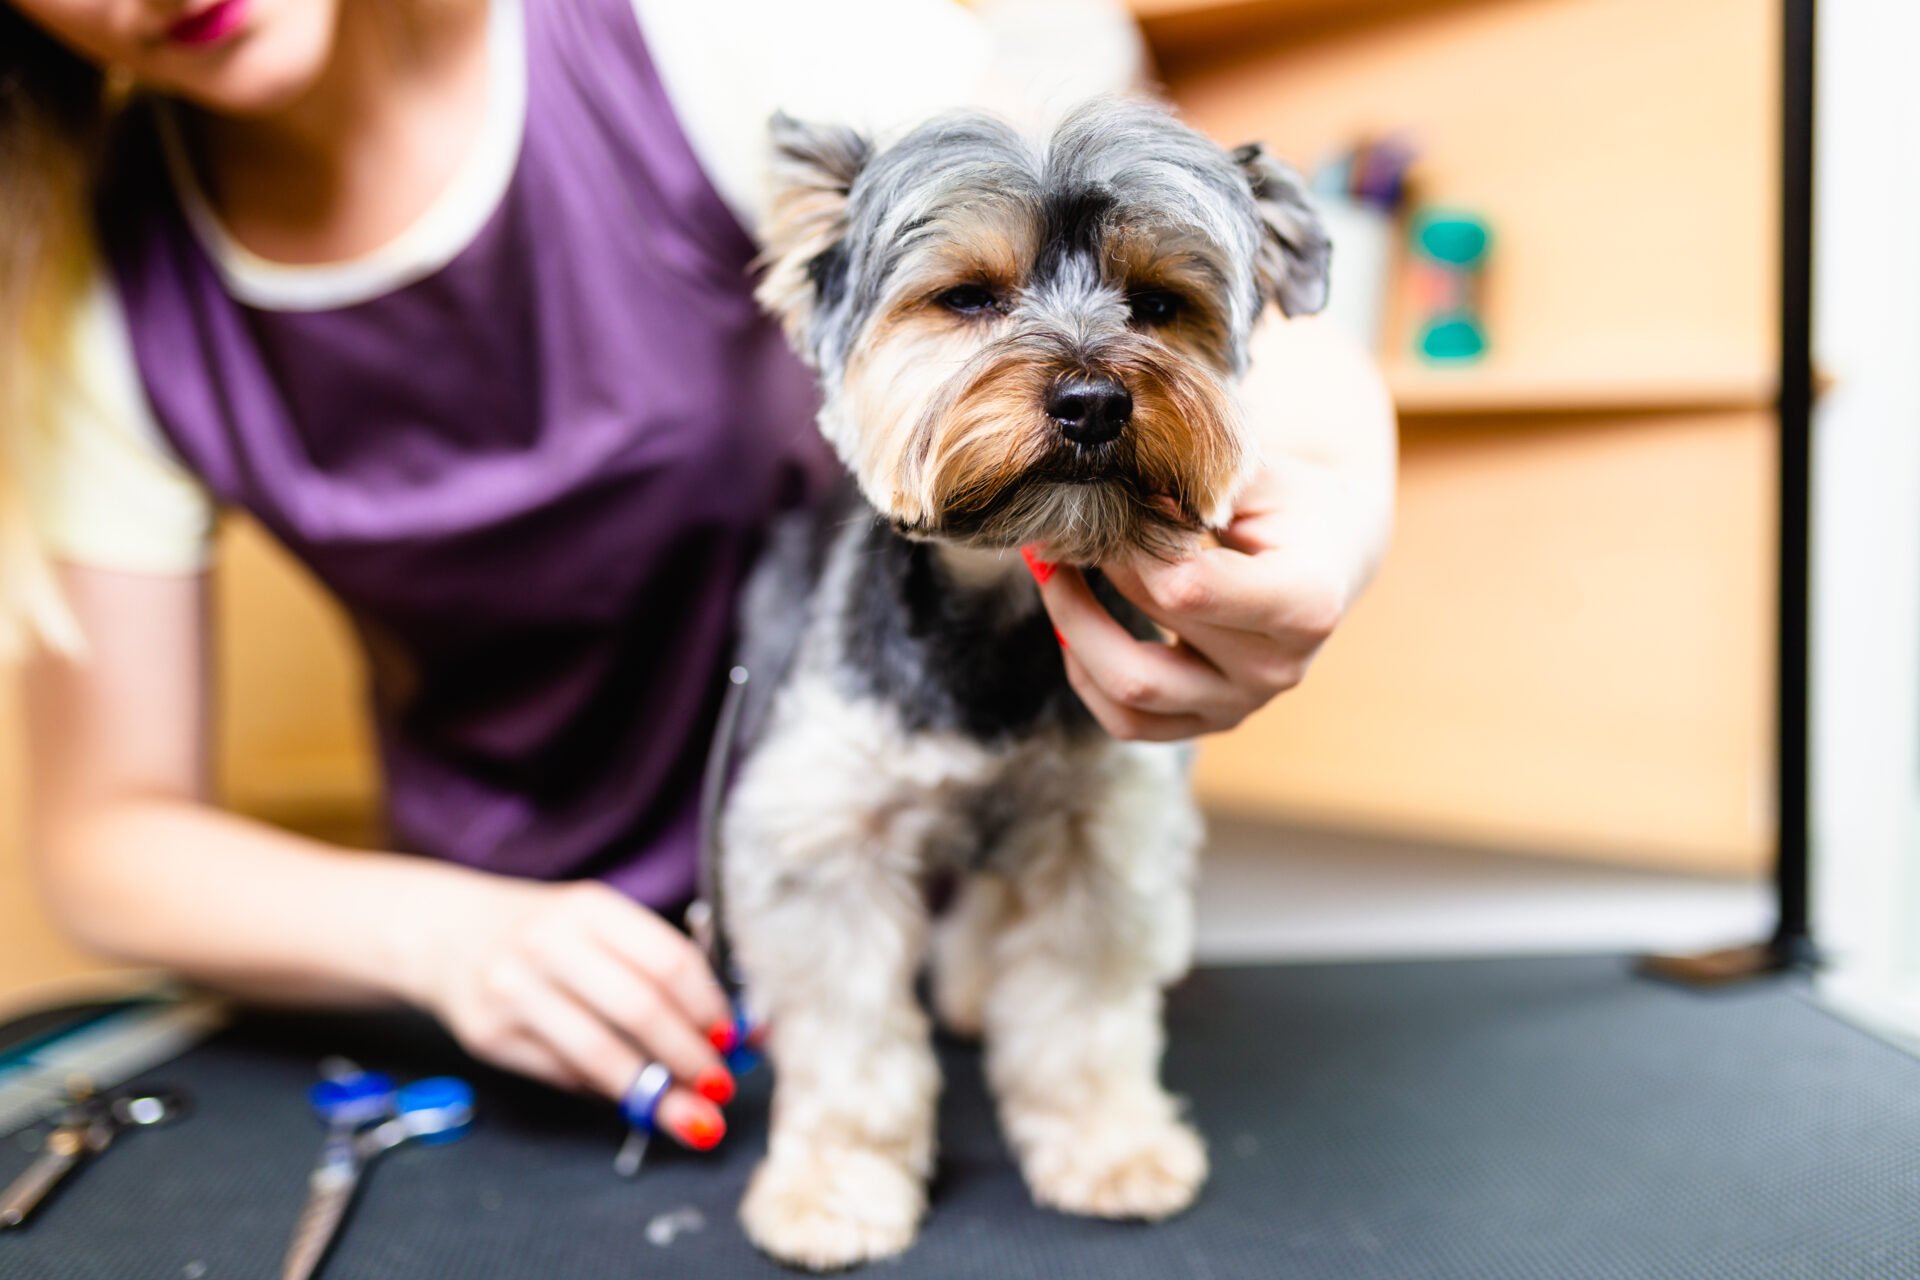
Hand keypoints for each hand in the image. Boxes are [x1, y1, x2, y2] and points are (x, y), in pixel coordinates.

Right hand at [407, 876, 738, 1149]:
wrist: (448, 934)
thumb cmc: (550, 935)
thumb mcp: (600, 927)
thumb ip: (662, 971)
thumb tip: (741, 1032)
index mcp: (590, 908)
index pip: (668, 960)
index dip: (708, 1008)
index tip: (733, 1040)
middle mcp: (548, 943)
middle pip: (639, 1009)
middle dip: (688, 1057)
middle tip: (719, 1087)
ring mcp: (513, 990)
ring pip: (599, 1054)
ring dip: (654, 1094)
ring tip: (691, 1116)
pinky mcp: (490, 1036)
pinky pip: (565, 1075)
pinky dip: (607, 1091)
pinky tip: (632, 1096)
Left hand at [1027, 458, 1365, 741]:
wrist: (1331, 553)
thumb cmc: (1293, 503)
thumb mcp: (1260, 476)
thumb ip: (1195, 487)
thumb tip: (1114, 496)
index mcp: (1303, 605)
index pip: (1187, 589)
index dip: (1130, 546)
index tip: (1107, 504)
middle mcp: (1277, 669)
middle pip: (1155, 628)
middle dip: (1096, 573)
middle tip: (1067, 526)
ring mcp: (1243, 703)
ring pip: (1131, 691)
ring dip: (1075, 626)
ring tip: (1054, 569)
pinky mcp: (1212, 719)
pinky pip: (1128, 721)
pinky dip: (1086, 673)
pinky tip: (1071, 621)